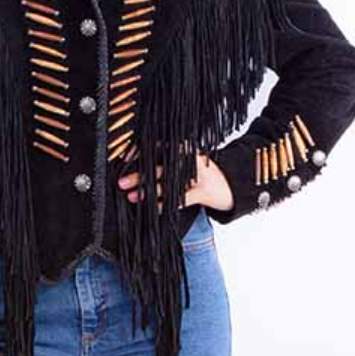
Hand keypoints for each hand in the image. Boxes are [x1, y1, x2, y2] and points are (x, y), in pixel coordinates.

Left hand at [117, 152, 233, 211]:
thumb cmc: (204, 175)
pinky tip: (153, 209)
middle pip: (160, 165)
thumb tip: (138, 169)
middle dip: (139, 174)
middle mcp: (190, 158)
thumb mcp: (186, 164)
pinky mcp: (204, 191)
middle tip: (121, 181)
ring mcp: (198, 174)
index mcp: (184, 148)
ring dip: (149, 190)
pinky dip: (165, 204)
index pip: (158, 146)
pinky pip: (181, 199)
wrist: (233, 185)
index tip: (124, 158)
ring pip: (169, 181)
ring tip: (132, 196)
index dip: (140, 151)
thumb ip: (167, 163)